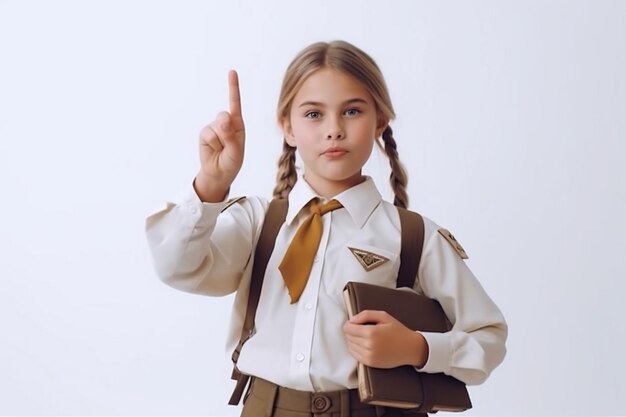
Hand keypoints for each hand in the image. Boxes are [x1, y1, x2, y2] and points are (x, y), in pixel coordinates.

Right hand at [194, 70, 245, 201]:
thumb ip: (230, 134)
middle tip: (228, 146)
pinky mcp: (204, 133)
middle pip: (224, 116)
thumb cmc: (231, 162)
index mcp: (238, 124)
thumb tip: (222, 117)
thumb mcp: (236, 150)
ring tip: (222, 150)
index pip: (235, 103)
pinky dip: (213, 144)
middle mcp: (226, 122)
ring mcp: (215, 127)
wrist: (218, 173)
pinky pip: (209, 134)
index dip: (233, 87)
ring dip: (221, 141)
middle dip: (226, 131)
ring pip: (217, 126)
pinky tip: (214, 149)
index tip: (231, 72)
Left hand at [343, 310, 428, 368]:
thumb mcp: (383, 316)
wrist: (410, 348)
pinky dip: (356, 349)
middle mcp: (369, 346)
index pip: (348, 328)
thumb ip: (365, 314)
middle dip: (351, 331)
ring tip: (364, 336)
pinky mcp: (370, 363)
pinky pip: (355, 355)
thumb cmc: (397, 330)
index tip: (355, 323)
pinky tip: (365, 344)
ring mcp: (369, 356)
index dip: (349, 324)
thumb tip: (351, 320)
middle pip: (348, 337)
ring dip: (353, 340)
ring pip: (350, 346)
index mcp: (371, 332)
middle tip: (361, 328)